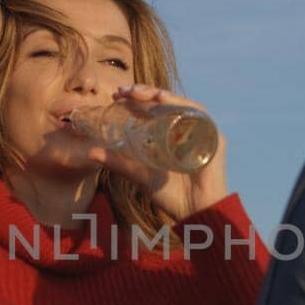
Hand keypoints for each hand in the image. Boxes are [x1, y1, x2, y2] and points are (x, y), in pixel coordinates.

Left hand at [82, 85, 229, 220]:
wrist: (195, 213)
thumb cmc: (170, 195)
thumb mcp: (139, 174)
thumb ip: (118, 162)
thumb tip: (90, 152)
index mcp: (171, 134)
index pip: (154, 109)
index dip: (137, 98)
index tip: (117, 94)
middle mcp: (187, 129)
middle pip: (168, 103)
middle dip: (146, 92)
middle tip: (125, 91)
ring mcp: (202, 132)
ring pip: (182, 104)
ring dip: (161, 94)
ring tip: (141, 93)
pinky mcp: (214, 138)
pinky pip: (199, 115)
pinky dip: (182, 105)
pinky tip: (165, 101)